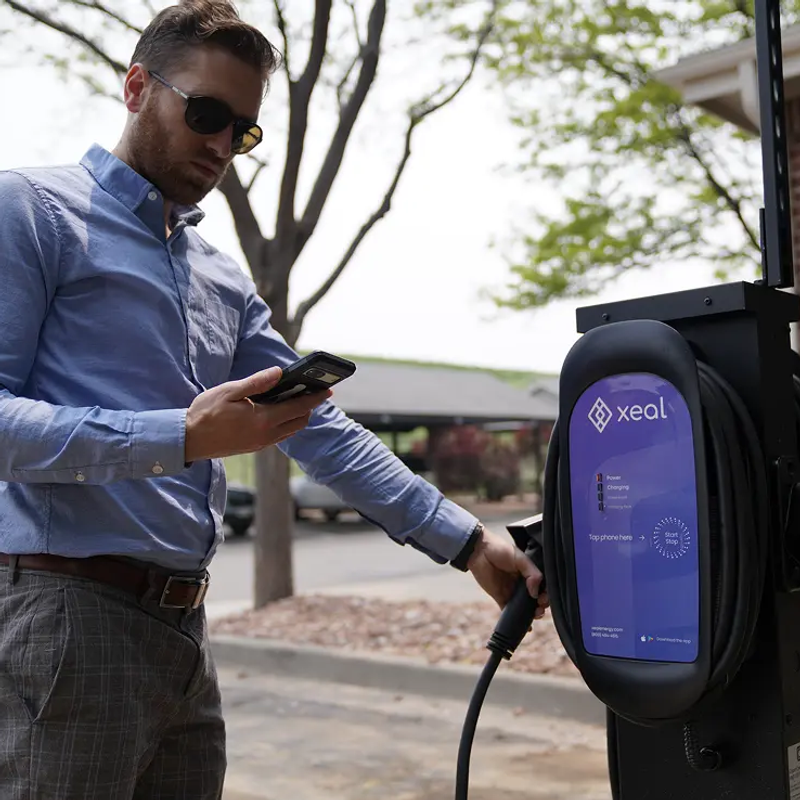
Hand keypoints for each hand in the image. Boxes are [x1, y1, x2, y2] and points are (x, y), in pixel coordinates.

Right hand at [184, 366, 331, 461]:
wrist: (188, 440)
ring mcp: (260, 444)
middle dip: (309, 407)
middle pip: (299, 421)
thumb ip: (257, 382)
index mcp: (262, 419)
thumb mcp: (229, 391)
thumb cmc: (205, 412)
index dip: (315, 398)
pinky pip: (279, 436)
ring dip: (298, 416)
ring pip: (291, 430)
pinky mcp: (254, 447)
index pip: (298, 407)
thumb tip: (279, 372)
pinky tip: (277, 411)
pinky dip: (285, 423)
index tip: (328, 390)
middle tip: (312, 392)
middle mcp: (266, 435)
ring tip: (297, 399)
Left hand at [467, 526, 548, 616]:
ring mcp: (511, 591)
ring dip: (532, 614)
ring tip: (535, 615)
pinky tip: (525, 626)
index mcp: (528, 572)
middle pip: (535, 599)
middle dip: (541, 606)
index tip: (545, 598)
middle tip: (540, 608)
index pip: (542, 586)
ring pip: (525, 607)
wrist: (478, 550)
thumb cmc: (500, 549)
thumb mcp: (520, 558)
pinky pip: (509, 611)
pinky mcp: (500, 597)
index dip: (546, 594)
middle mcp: (522, 583)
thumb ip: (532, 573)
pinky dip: (516, 619)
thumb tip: (536, 592)